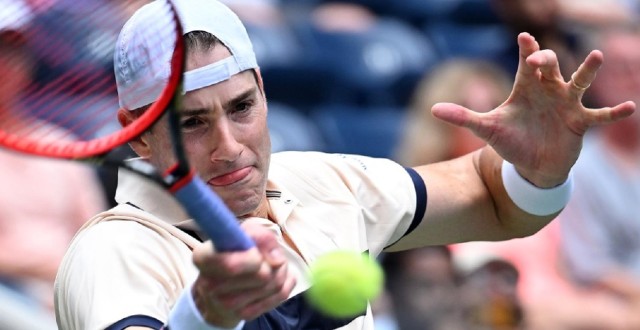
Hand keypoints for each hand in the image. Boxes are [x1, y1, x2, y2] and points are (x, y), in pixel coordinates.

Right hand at [190, 221, 295, 327]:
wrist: (220, 290)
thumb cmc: (232, 253)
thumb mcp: (240, 234)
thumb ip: (259, 235)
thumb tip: (276, 259)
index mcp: (203, 258)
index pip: (232, 265)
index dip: (253, 257)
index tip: (256, 252)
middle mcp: (210, 284)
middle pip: (262, 273)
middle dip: (273, 261)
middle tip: (267, 257)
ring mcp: (227, 303)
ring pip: (274, 283)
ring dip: (281, 271)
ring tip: (272, 266)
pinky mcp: (244, 314)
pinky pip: (280, 295)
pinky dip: (286, 282)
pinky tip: (277, 277)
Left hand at [432, 32, 635, 186]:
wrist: (530, 166)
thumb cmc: (510, 142)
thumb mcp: (486, 129)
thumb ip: (462, 117)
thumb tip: (433, 109)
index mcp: (525, 87)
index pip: (526, 62)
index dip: (526, 49)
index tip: (523, 38)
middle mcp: (548, 91)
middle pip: (551, 67)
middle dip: (546, 60)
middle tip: (539, 60)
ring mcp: (566, 105)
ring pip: (579, 82)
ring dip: (587, 70)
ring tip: (596, 56)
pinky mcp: (580, 123)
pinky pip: (599, 116)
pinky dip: (613, 112)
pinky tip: (629, 107)